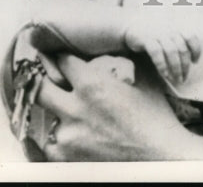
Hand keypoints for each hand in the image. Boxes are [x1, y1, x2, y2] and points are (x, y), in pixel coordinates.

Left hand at [36, 53, 187, 160]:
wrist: (162, 155)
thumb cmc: (155, 114)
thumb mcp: (143, 76)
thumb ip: (124, 59)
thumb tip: (118, 43)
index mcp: (92, 83)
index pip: (62, 60)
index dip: (62, 58)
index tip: (61, 59)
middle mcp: (75, 108)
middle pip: (40, 88)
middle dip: (43, 83)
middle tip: (49, 83)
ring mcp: (69, 136)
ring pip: (46, 119)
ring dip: (56, 116)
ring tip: (69, 116)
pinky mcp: (68, 159)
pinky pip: (51, 146)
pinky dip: (58, 142)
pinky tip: (73, 138)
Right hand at [123, 21, 200, 85]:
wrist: (131, 26)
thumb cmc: (153, 33)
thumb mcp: (167, 33)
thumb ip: (178, 41)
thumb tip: (190, 59)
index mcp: (176, 27)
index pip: (191, 37)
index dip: (196, 49)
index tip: (195, 62)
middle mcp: (169, 29)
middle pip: (182, 48)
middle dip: (185, 66)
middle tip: (184, 78)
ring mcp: (158, 33)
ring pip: (172, 51)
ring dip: (176, 68)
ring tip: (177, 79)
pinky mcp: (147, 39)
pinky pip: (157, 53)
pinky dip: (162, 64)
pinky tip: (165, 74)